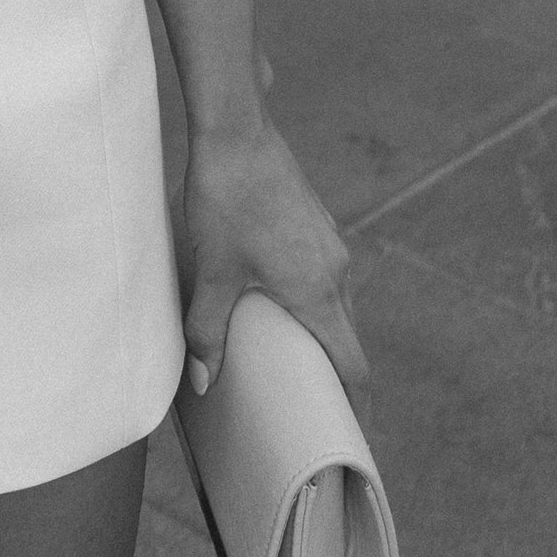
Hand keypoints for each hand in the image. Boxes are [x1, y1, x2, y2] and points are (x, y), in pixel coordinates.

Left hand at [177, 116, 366, 406]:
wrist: (236, 130)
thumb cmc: (225, 200)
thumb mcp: (212, 271)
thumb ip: (208, 330)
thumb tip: (203, 382)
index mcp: (318, 290)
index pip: (353, 361)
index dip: (351, 399)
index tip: (344, 426)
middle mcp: (335, 269)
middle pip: (346, 333)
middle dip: (330, 367)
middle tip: (304, 397)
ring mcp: (327, 241)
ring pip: (334, 300)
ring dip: (318, 327)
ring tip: (283, 350)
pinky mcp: (314, 220)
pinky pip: (322, 272)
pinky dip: (308, 295)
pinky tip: (273, 294)